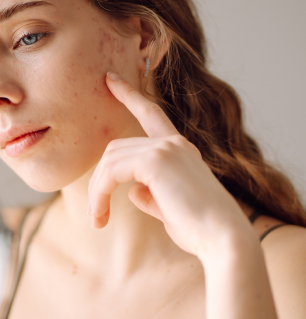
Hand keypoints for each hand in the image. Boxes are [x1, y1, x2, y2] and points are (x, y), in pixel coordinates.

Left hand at [87, 72, 250, 257]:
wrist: (223, 240)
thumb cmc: (200, 230)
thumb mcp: (169, 208)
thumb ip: (150, 194)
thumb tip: (132, 190)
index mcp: (180, 150)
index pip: (150, 113)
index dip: (128, 94)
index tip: (110, 79)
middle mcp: (173, 143)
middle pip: (115, 150)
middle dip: (98, 182)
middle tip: (95, 215)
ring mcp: (166, 148)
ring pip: (110, 160)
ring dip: (97, 192)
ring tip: (97, 220)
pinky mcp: (157, 160)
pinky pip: (112, 170)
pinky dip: (100, 192)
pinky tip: (101, 213)